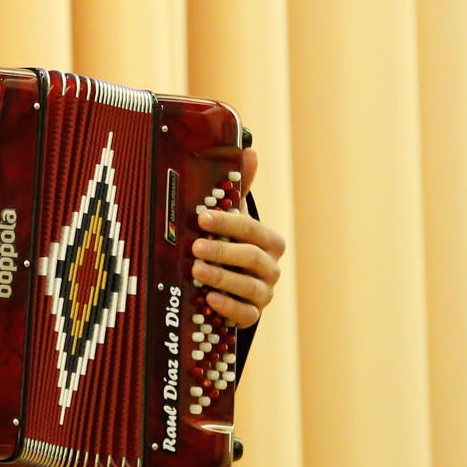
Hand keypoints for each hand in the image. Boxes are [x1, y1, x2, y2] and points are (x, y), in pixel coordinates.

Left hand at [191, 147, 285, 328]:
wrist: (229, 286)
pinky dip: (228, 307)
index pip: (252, 229)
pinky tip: (210, 299)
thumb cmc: (228, 245)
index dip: (228, 223)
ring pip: (250, 287)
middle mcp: (271, 267)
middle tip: (195, 247)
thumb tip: (248, 150)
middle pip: (251, 258)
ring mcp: (264, 293)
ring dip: (222, 278)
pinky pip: (246, 314)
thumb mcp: (231, 218)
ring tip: (197, 271)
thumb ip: (237, 189)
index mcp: (268, 241)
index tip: (202, 218)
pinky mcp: (252, 315)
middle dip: (223, 251)